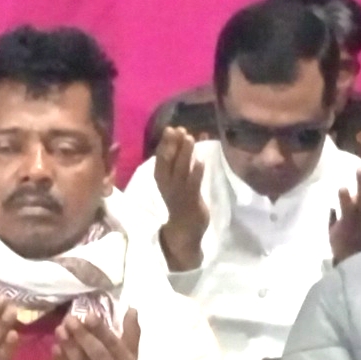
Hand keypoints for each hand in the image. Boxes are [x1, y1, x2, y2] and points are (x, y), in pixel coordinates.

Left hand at [55, 309, 141, 359]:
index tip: (89, 315)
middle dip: (82, 335)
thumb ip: (130, 335)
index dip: (101, 330)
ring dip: (68, 345)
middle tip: (70, 319)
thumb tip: (132, 309)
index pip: (114, 346)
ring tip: (60, 329)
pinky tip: (55, 347)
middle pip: (96, 354)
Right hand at [151, 127, 209, 272]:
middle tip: (178, 129)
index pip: (160, 159)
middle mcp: (167, 186)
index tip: (171, 128)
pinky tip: (200, 161)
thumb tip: (185, 139)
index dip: (165, 143)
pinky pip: (193, 186)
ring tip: (190, 138)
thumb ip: (180, 162)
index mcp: (161, 180)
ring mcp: (179, 194)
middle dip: (171, 145)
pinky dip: (196, 173)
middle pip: (167, 163)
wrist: (184, 231)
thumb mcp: (176, 181)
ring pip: (180, 171)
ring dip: (184, 155)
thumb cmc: (181, 202)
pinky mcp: (191, 202)